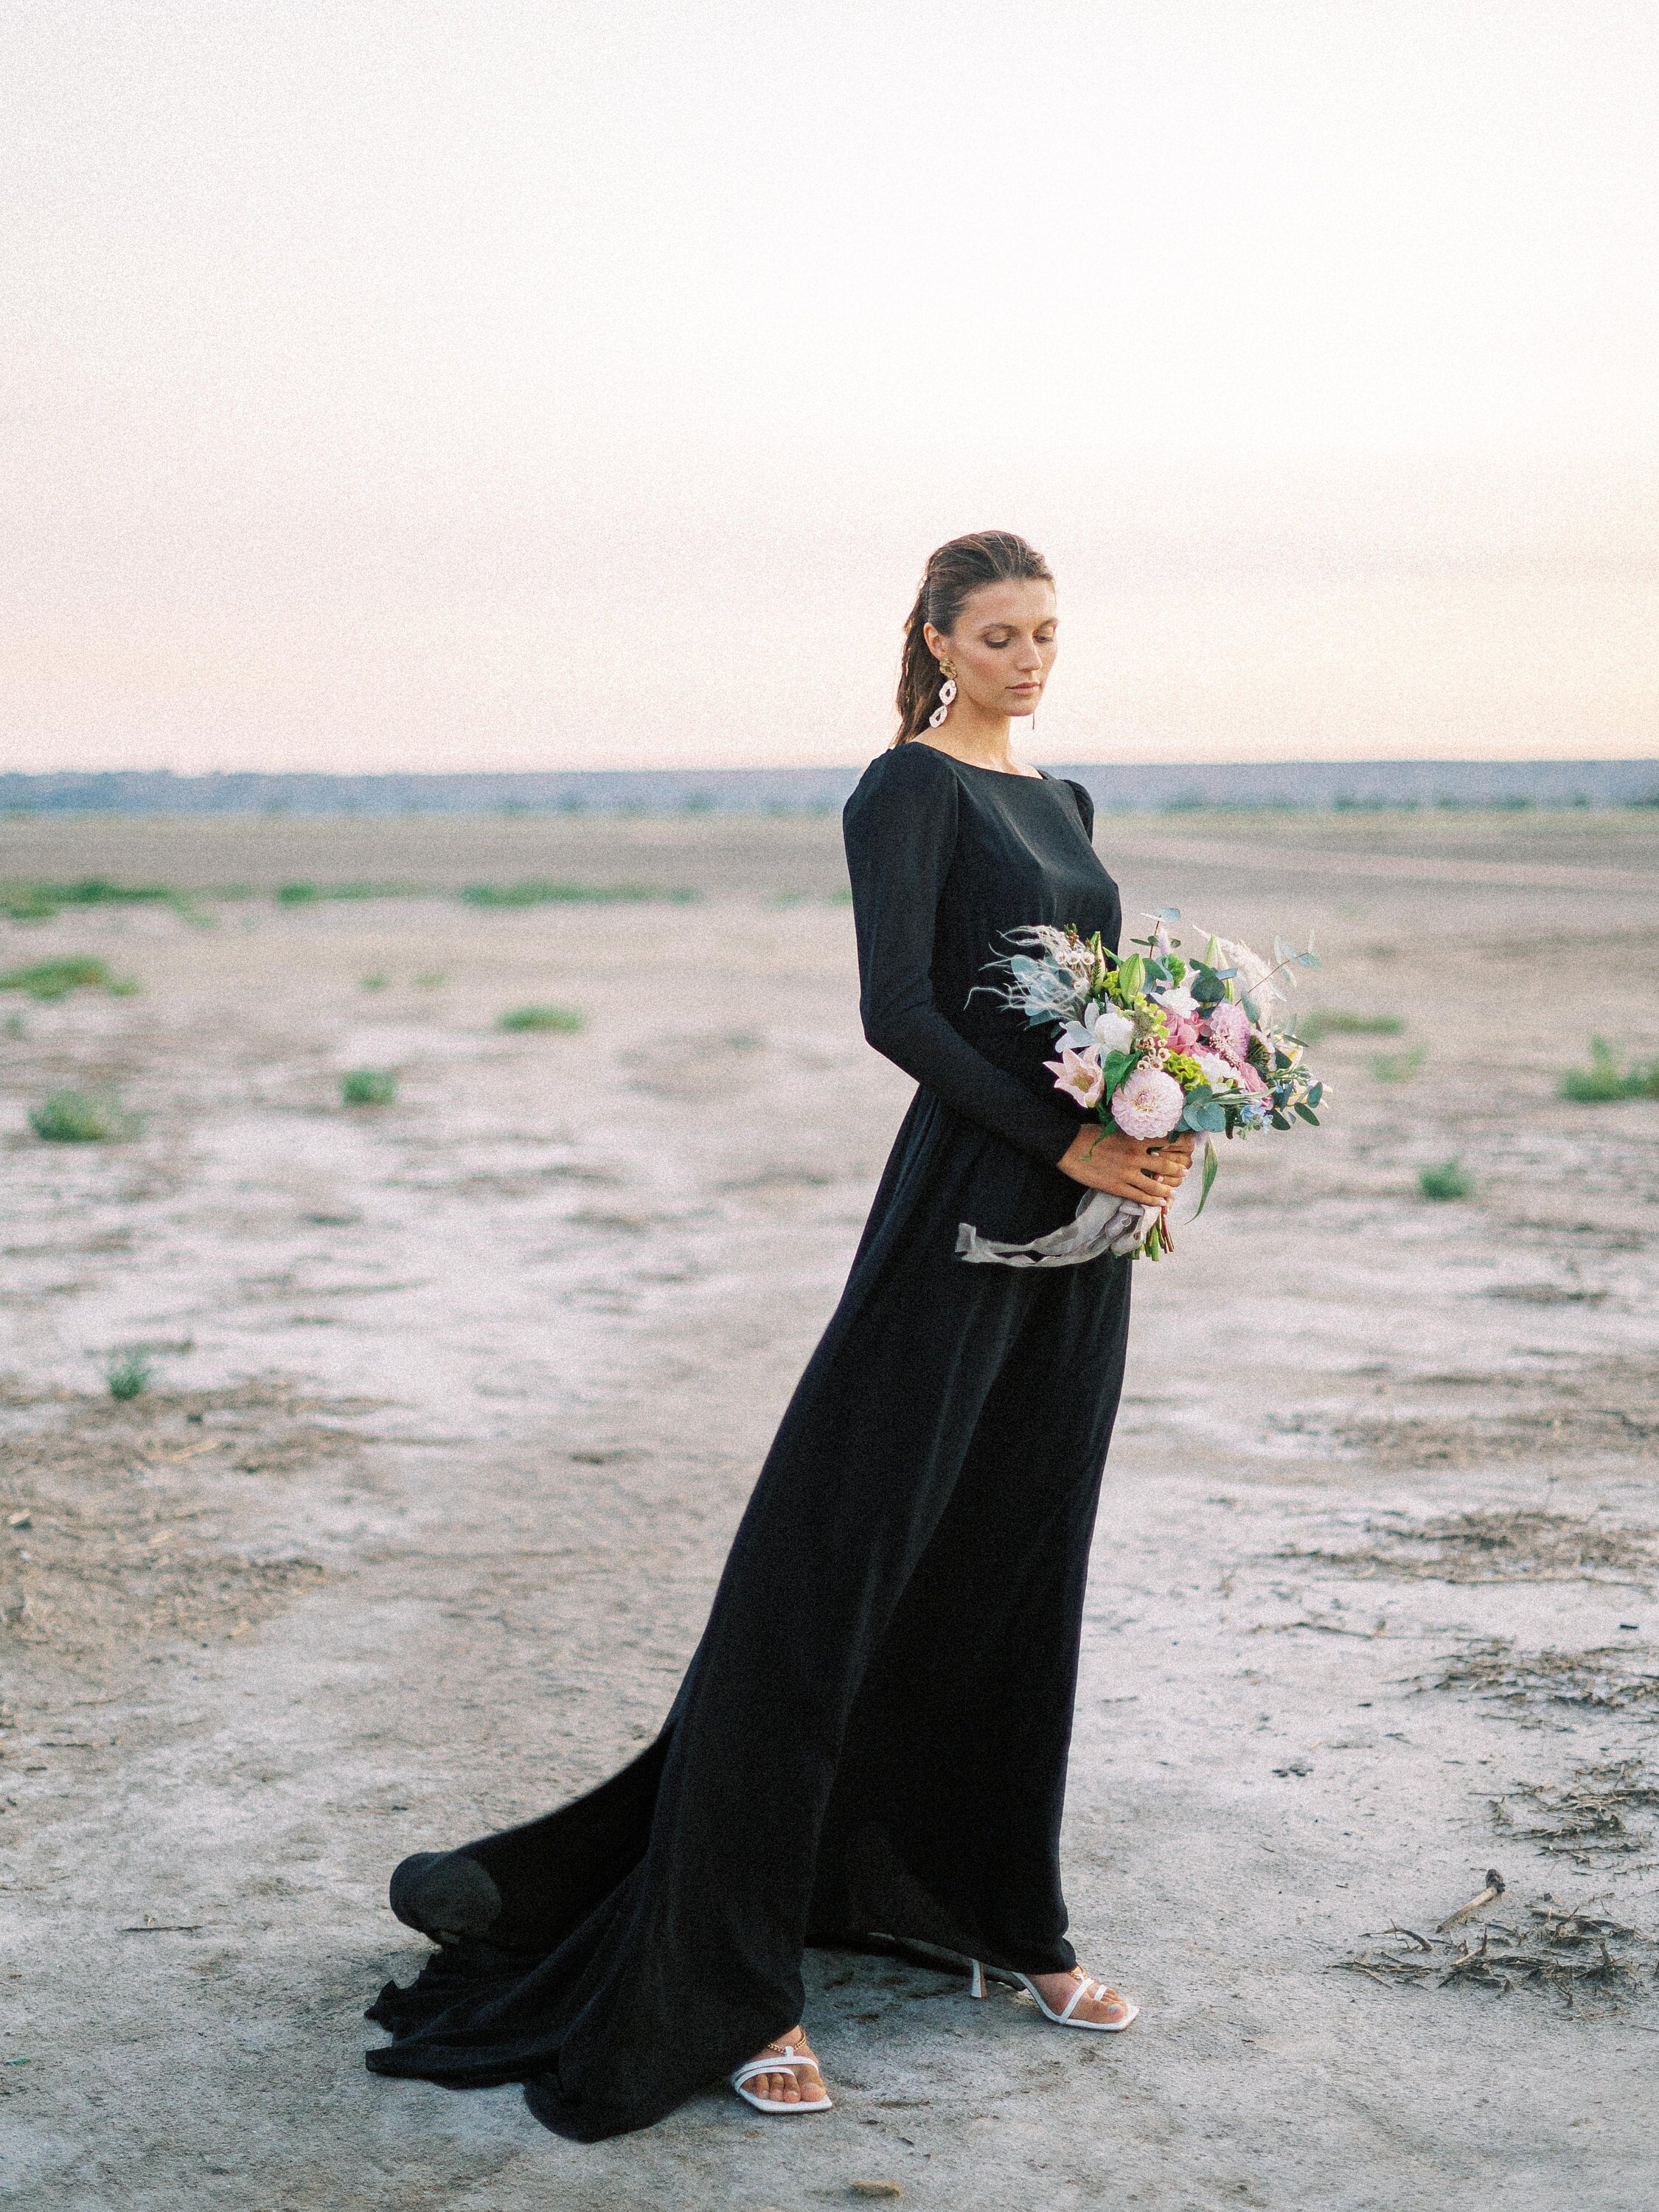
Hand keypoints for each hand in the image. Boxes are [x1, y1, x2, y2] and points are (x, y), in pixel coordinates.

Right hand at [1057, 1125, 1194, 1204]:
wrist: (1068, 1147)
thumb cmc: (1089, 1133)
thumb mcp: (1116, 1128)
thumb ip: (1133, 1134)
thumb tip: (1147, 1136)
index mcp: (1136, 1138)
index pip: (1168, 1141)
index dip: (1180, 1144)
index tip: (1186, 1147)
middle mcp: (1136, 1156)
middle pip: (1166, 1165)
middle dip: (1178, 1170)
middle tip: (1184, 1172)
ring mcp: (1127, 1173)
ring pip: (1156, 1185)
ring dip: (1168, 1189)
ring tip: (1173, 1191)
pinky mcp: (1117, 1187)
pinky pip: (1140, 1196)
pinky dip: (1153, 1200)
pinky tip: (1160, 1202)